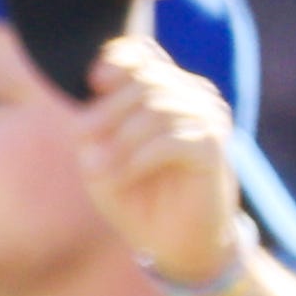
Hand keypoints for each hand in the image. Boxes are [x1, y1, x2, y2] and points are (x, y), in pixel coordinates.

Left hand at [77, 17, 253, 295]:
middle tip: (82, 140)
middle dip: (106, 111)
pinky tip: (122, 177)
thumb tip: (84, 109)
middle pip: (144, 80)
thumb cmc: (136, 196)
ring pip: (156, 109)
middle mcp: (192, 96)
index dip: (117, 60)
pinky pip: (170, 141)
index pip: (143, 53)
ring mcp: (207, 119)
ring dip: (119, 141)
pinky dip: (138, 159)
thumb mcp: (102, 158)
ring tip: (98, 170)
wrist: (174, 242)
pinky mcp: (213, 148)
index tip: (93, 82)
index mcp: (166, 89)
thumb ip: (92, 128)